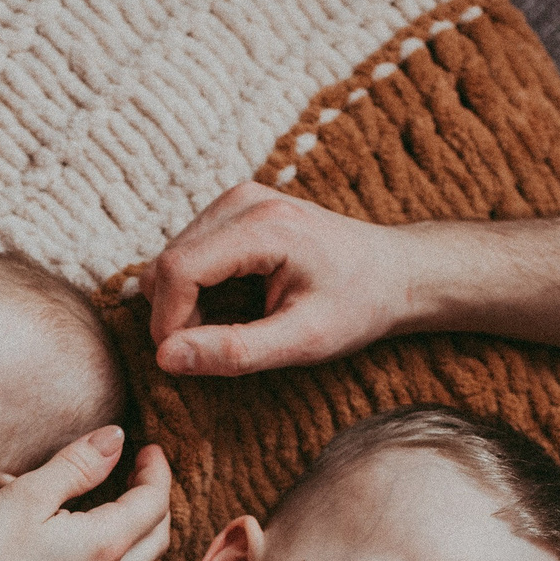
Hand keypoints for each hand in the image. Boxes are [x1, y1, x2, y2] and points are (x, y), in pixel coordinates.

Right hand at [0, 426, 172, 560]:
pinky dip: (129, 554)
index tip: (148, 449)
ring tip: (128, 502)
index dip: (156, 470)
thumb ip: (76, 466)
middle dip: (157, 496)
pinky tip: (103, 544)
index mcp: (106, 543)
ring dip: (148, 528)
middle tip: (141, 470)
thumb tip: (115, 439)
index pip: (153, 501)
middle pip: (160, 532)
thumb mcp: (27, 498)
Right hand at [144, 182, 422, 376]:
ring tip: (227, 331)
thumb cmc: (358, 305)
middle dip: (174, 316)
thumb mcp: (304, 340)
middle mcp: (242, 200)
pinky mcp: (233, 209)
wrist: (394, 272)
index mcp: (264, 225)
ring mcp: (235, 199)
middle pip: (168, 262)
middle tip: (213, 351)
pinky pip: (186, 252)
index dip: (169, 323)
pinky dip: (193, 290)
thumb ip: (234, 350)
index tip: (188, 361)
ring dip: (182, 305)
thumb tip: (165, 358)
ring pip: (171, 258)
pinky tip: (229, 308)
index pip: (178, 269)